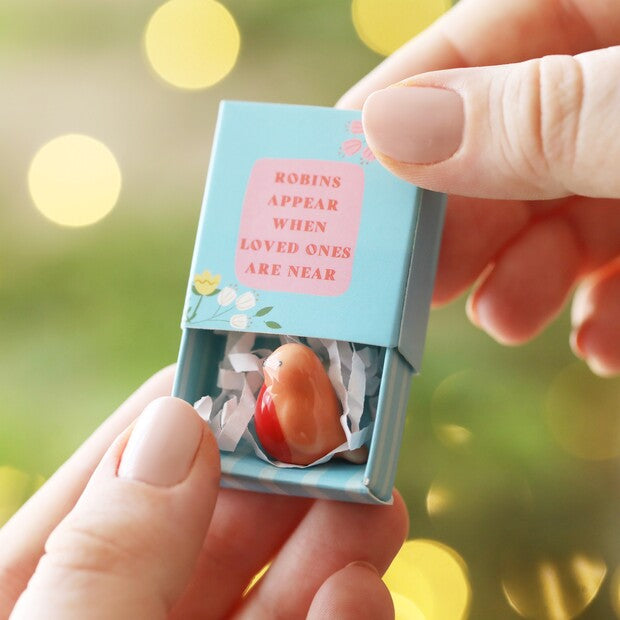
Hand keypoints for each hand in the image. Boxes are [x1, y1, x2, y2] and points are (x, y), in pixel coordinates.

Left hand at [0, 367, 405, 618]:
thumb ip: (106, 555)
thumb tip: (178, 421)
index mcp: (37, 585)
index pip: (119, 470)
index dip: (193, 412)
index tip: (263, 368)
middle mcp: (117, 610)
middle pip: (210, 523)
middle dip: (284, 474)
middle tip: (342, 431)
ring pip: (267, 583)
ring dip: (327, 539)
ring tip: (375, 504)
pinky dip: (338, 616)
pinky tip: (358, 594)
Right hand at [338, 0, 619, 375]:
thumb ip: (533, 119)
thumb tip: (386, 130)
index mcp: (611, 0)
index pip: (478, 41)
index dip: (402, 109)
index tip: (339, 180)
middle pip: (511, 140)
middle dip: (465, 220)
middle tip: (418, 277)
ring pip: (562, 206)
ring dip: (528, 275)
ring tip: (505, 321)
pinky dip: (603, 306)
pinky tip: (597, 344)